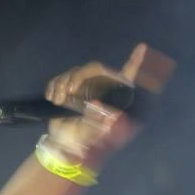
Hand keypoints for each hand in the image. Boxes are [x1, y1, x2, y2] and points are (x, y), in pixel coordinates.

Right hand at [44, 43, 174, 162]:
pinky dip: (55, 85)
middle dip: (79, 76)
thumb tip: (97, 105)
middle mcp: (101, 90)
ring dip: (63, 84)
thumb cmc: (81, 144)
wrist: (63, 146)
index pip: (126, 79)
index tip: (142, 48)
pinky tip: (52, 98)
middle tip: (68, 92)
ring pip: (76, 71)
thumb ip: (96, 123)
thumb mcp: (90, 136)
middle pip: (95, 69)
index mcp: (112, 101)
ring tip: (57, 101)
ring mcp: (86, 88)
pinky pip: (62, 77)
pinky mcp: (70, 89)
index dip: (134, 63)